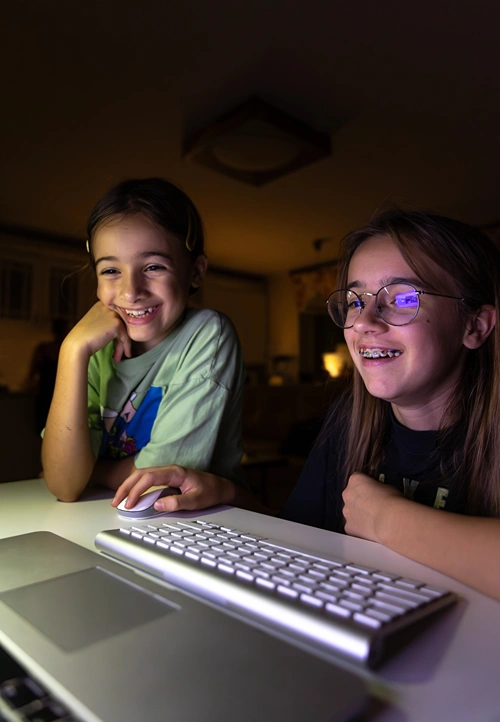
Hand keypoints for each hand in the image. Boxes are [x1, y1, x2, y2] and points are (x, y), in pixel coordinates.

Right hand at [63, 301, 131, 361]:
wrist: (77, 344)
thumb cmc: (83, 337)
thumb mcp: (95, 323)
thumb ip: (106, 322)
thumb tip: (120, 331)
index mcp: (101, 305)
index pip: (116, 317)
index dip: (117, 332)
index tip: (117, 344)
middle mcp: (108, 307)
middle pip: (121, 324)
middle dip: (120, 340)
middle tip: (117, 353)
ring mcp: (113, 314)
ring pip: (125, 331)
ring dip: (121, 346)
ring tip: (118, 357)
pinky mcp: (117, 324)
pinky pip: (126, 337)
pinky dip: (126, 347)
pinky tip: (126, 354)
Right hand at [111, 465, 235, 512]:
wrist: (220, 487)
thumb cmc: (210, 492)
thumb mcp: (196, 501)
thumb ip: (178, 503)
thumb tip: (157, 504)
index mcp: (176, 472)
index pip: (149, 478)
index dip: (136, 490)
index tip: (130, 503)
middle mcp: (169, 469)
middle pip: (141, 474)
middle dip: (126, 487)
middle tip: (116, 502)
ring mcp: (167, 473)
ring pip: (142, 476)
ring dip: (129, 487)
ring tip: (119, 500)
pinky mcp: (166, 479)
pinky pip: (147, 480)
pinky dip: (136, 487)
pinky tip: (131, 497)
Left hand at [342, 472, 403, 542]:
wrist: (390, 521)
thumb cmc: (392, 503)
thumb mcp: (388, 486)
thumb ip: (378, 488)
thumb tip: (380, 493)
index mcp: (355, 480)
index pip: (357, 479)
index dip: (367, 485)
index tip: (373, 490)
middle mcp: (348, 494)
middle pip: (352, 495)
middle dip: (361, 500)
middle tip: (374, 505)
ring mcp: (347, 511)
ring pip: (351, 512)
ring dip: (360, 514)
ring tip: (375, 518)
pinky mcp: (349, 526)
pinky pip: (353, 526)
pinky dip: (360, 527)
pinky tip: (372, 528)